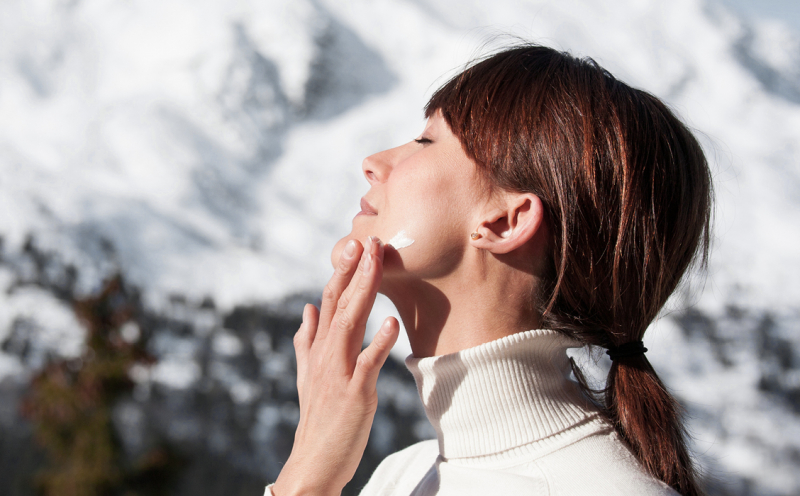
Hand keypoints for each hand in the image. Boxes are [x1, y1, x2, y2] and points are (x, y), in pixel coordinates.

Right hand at [272, 236, 399, 495]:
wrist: (314, 461)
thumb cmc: (317, 417)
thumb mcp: (307, 375)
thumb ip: (306, 340)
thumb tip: (307, 308)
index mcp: (318, 348)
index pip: (329, 301)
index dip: (343, 272)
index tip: (356, 245)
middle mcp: (325, 354)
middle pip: (339, 305)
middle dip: (354, 271)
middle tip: (368, 241)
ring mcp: (338, 372)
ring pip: (350, 324)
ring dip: (364, 292)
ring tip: (376, 265)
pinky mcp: (354, 393)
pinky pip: (368, 364)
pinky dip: (379, 343)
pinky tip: (391, 323)